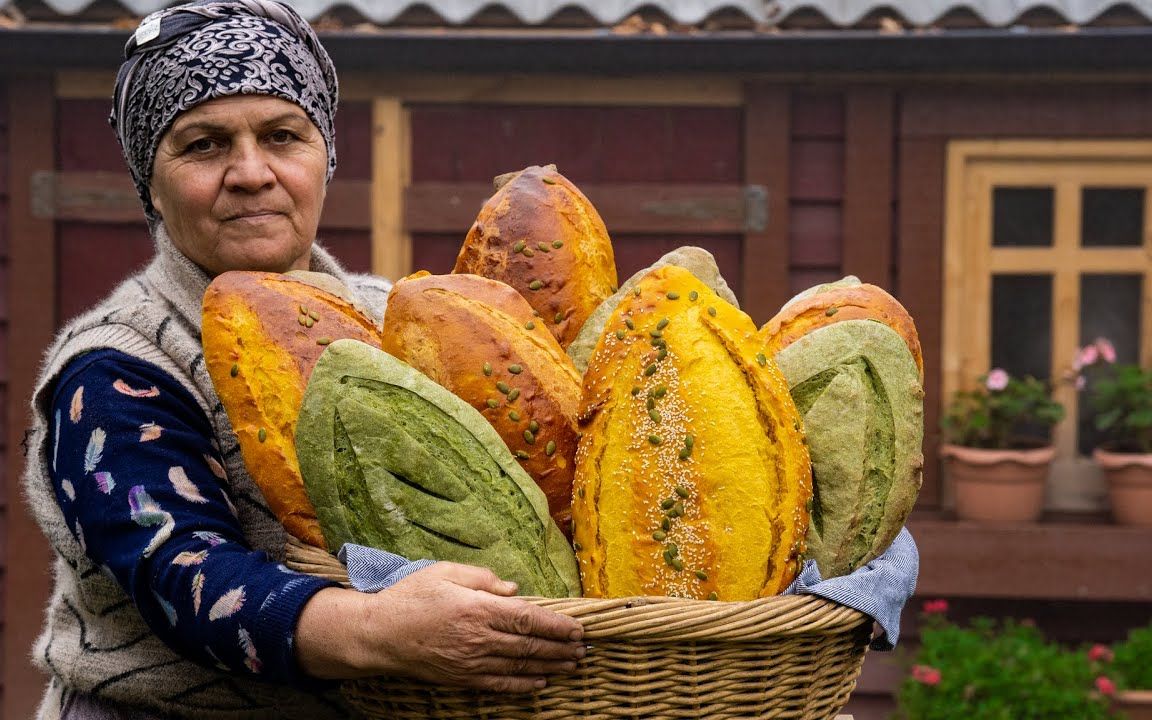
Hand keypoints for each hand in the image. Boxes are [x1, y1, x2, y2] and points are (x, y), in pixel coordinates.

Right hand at [296, 562, 584, 692]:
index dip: (557, 626)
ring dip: (549, 666)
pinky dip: (522, 685)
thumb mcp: (445, 572)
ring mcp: (470, 662)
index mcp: (478, 608)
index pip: (529, 619)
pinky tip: (539, 683)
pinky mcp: (461, 678)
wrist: (378, 635)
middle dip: (560, 648)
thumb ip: (483, 579)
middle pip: (530, 645)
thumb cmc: (411, 597)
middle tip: (583, 649)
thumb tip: (514, 590)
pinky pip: (499, 684)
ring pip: (519, 666)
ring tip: (571, 665)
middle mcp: (478, 638)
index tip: (577, 629)